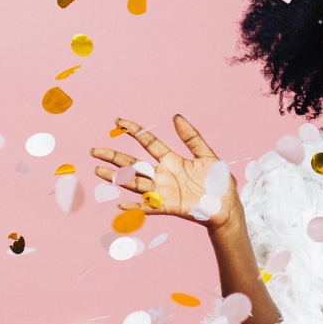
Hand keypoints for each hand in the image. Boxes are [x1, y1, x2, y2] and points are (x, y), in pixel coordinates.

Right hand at [90, 115, 240, 230]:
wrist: (227, 206)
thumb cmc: (219, 182)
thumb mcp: (207, 156)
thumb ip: (192, 137)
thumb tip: (176, 117)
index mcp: (173, 160)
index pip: (149, 143)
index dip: (135, 131)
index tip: (119, 121)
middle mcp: (164, 175)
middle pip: (135, 164)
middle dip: (115, 157)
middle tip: (95, 151)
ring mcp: (164, 191)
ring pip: (136, 183)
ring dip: (117, 178)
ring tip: (99, 170)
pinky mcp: (169, 206)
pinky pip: (149, 206)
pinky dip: (136, 206)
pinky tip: (121, 204)